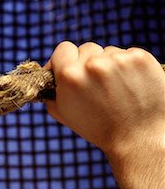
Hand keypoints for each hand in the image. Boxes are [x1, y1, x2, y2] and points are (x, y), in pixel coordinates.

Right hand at [44, 41, 164, 158]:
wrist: (139, 139)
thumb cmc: (98, 128)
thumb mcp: (63, 113)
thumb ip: (51, 92)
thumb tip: (48, 78)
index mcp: (69, 75)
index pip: (63, 49)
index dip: (66, 59)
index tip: (71, 68)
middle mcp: (92, 64)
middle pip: (86, 49)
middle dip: (88, 62)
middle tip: (96, 84)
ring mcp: (118, 60)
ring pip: (108, 52)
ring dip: (109, 65)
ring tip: (116, 88)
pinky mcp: (140, 58)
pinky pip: (128, 54)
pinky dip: (129, 66)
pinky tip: (131, 84)